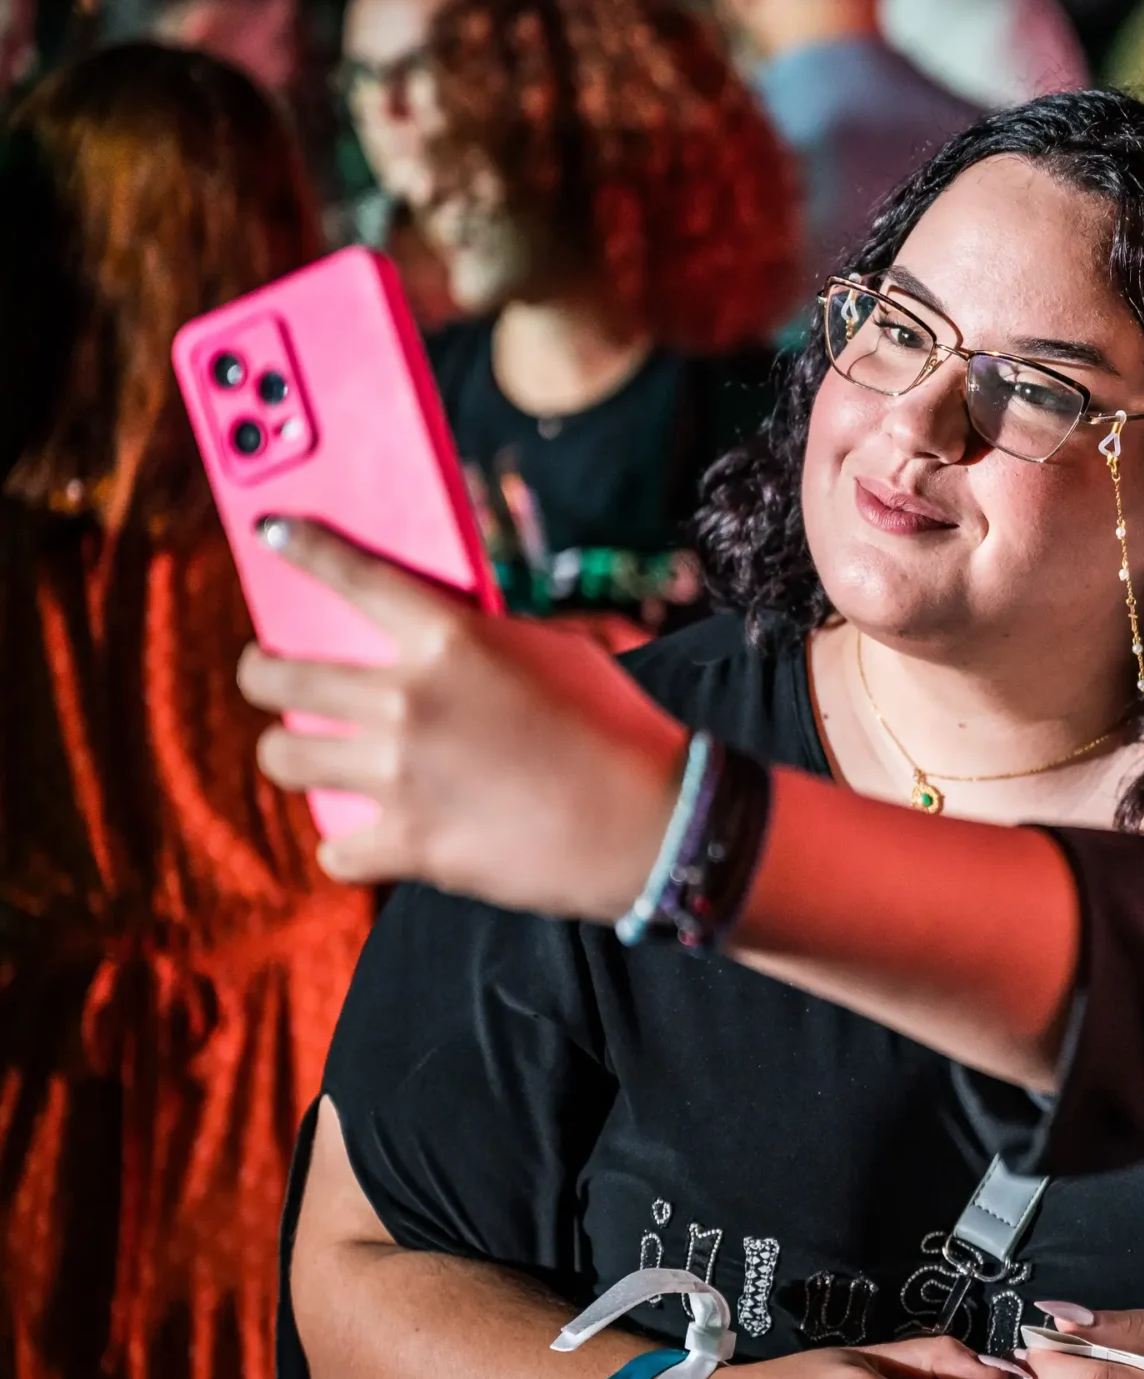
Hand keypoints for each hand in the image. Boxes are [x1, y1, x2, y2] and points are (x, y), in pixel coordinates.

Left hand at [235, 516, 686, 916]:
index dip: (302, 545)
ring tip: (304, 752)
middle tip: (266, 674)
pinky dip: (348, 842)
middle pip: (279, 676)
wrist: (649, 822)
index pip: (352, 575)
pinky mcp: (410, 842)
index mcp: (451, 637)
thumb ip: (488, 638)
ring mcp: (401, 773)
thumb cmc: (618, 726)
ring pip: (284, 756)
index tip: (270, 532)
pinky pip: (335, 846)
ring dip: (290, 751)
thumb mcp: (560, 652)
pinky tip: (364, 834)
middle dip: (260, 671)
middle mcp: (410, 699)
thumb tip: (439, 640)